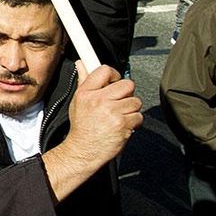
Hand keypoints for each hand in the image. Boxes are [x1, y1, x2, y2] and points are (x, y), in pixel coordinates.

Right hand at [42, 63, 141, 201]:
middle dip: (125, 95)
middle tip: (117, 105)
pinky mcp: (123, 123)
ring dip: (130, 111)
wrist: (83, 151)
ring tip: (117, 118)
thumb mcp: (78, 102)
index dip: (114, 76)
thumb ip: (84, 81)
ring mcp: (111, 112)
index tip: (113, 82)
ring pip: (135, 101)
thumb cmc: (82, 128)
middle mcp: (98, 100)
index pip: (105, 70)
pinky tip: (121, 127)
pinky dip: (132, 123)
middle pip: (127, 84)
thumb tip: (82, 63)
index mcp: (86, 93)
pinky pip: (138, 116)